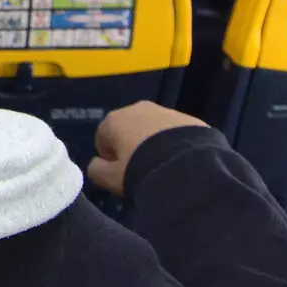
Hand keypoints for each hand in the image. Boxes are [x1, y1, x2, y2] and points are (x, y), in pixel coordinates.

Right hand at [86, 101, 206, 195]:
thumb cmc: (141, 171)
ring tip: (165, 167)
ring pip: (154, 129)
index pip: (102, 138)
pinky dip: (175, 144)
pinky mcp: (190, 118)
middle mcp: (138, 108)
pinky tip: (182, 162)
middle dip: (133, 147)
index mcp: (114, 120)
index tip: (121, 174)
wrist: (190, 167)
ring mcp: (166, 111)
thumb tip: (96, 164)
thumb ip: (96, 170)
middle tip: (142, 170)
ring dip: (155, 144)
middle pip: (129, 129)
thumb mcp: (111, 179)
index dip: (109, 158)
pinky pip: (176, 132)